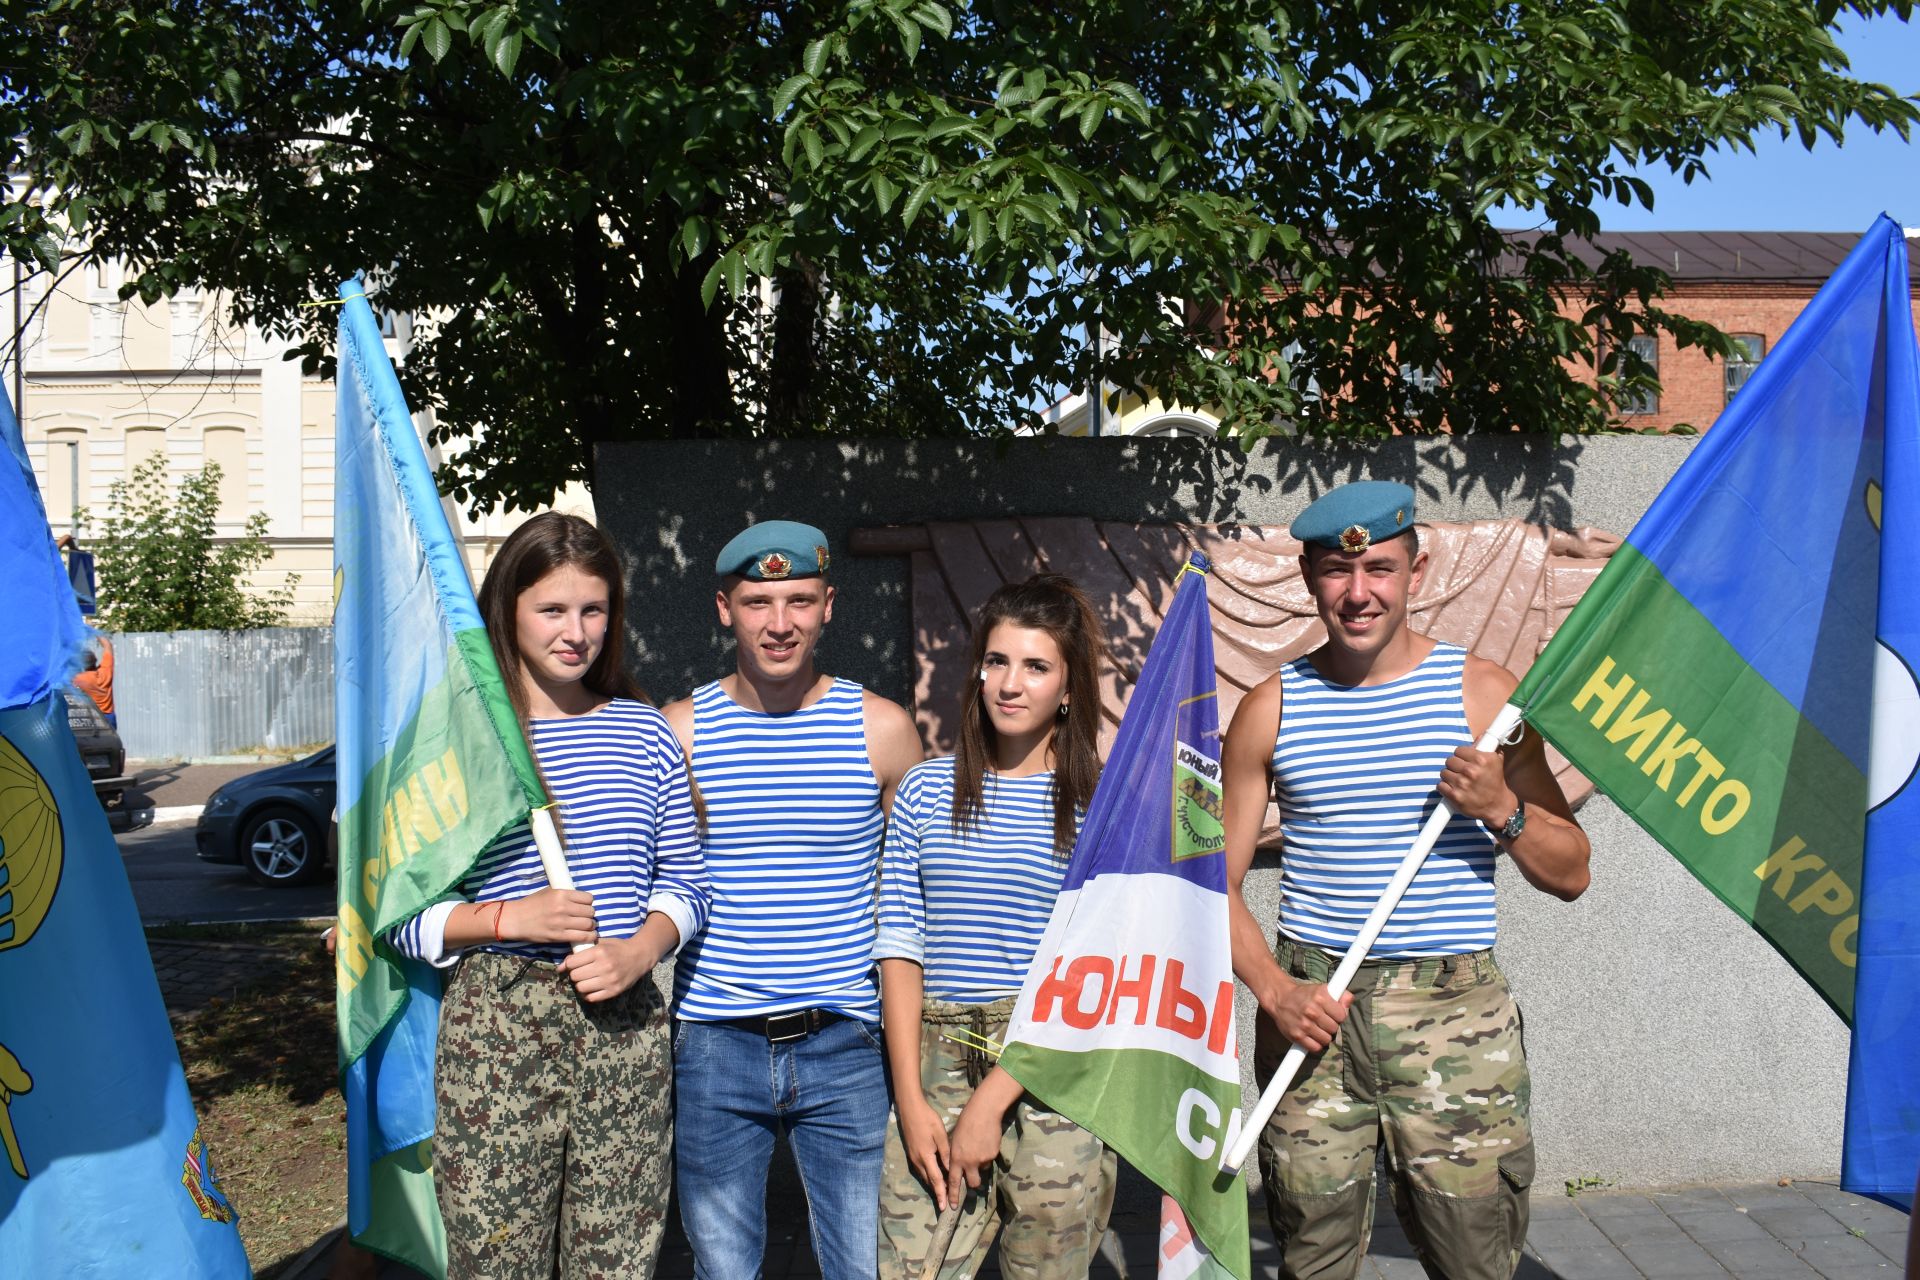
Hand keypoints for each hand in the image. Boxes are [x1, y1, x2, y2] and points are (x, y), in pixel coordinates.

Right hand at [500, 888, 595, 945]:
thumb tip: (582, 897)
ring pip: (589, 924)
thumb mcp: (549, 891)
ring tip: (587, 927)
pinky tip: (588, 936)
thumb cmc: (532, 904)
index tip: (584, 906)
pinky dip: (589, 937)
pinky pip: (582, 937)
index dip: (588, 903)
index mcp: (561, 894)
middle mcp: (563, 907)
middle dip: (590, 915)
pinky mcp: (558, 936)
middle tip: (586, 917)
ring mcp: (561, 922)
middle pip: (590, 912)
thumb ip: (565, 893)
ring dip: (591, 926)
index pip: (588, 898)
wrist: (516, 919)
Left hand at [559, 936, 653, 1001]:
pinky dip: (589, 993)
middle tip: (582, 971)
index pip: (572, 963)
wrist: (640, 956)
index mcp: (599, 952)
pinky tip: (593, 987)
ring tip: (587, 979)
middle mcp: (604, 966)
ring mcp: (609, 980)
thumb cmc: (617, 948)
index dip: (570, 963)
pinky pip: (591, 997)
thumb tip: (559, 968)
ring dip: (581, 984)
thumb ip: (579, 953)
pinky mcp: (614, 991)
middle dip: (575, 974)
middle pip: (575, 976)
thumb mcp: (600, 944)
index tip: (575, 963)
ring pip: (581, 988)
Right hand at [897, 1096, 952, 1210]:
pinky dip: (929, 1176)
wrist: (910, 1109)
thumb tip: (952, 1170)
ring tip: (943, 1192)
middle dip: (938, 1193)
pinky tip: (935, 1176)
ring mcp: (913, 1157)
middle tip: (947, 1203)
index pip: (936, 1180)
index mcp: (926, 1157)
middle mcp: (918, 1161)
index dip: (941, 1194)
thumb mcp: (940, 1135)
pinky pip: (922, 1170)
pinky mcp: (912, 1153)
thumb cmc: (928, 1120)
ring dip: (933, 1185)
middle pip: (929, 1181)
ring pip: (925, 1176)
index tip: (945, 1207)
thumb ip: (946, 1153)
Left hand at [944, 1098, 1004, 1205]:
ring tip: (979, 1148)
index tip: (952, 1206)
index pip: (953, 1181)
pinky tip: (986, 1142)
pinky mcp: (993, 1155)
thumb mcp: (954, 1140)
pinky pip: (989, 1159)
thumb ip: (955, 1155)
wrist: (983, 1112)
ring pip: (982, 1170)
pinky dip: (987, 1154)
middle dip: (973, 1183)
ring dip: (980, 1165)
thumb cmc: (965, 1122)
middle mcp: (969, 1162)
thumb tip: (957, 1165)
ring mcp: (982, 1159)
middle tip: (974, 1177)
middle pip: (973, 1183)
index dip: (953, 1195)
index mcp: (956, 1158)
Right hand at [1263, 975, 1350, 1052]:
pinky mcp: (1297, 1036)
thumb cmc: (1304, 995)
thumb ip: (1339, 995)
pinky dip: (1316, 1044)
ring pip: (1326, 1039)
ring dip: (1324, 1036)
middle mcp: (1312, 1011)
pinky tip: (1312, 1037)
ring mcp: (1304, 1024)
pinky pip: (1316, 1048)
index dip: (1338, 1016)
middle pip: (1334, 1028)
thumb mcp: (1321, 989)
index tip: (1332, 1014)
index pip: (1341, 1016)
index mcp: (1320, 997)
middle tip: (1323, 1021)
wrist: (1280, 998)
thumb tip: (1350, 1000)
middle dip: (1330, 1026)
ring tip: (1317, 1028)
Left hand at [1437, 745, 1515, 827]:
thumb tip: (1479, 737)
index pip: (1458, 750)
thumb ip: (1486, 748)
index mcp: (1481, 759)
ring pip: (1444, 772)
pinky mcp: (1455, 796)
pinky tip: (1453, 789)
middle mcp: (1471, 770)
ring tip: (1458, 781)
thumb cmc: (1495, 782)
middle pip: (1449, 760)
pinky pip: (1440, 785)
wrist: (1498, 806)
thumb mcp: (1496, 762)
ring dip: (1449, 777)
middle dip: (1454, 766)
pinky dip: (1445, 788)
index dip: (1461, 756)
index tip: (1465, 761)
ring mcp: (1462, 784)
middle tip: (1461, 772)